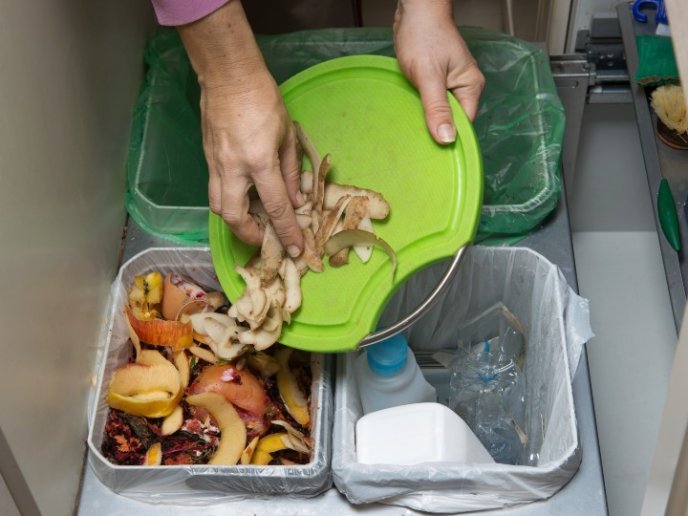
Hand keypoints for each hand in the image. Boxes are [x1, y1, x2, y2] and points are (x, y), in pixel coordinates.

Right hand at [178, 1, 303, 254]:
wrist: (229, 76)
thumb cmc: (264, 100)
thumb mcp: (287, 136)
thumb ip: (292, 172)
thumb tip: (297, 200)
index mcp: (259, 162)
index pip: (275, 206)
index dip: (287, 231)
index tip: (295, 247)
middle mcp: (233, 168)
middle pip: (233, 216)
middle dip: (248, 234)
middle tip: (264, 237)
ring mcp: (215, 164)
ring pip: (217, 206)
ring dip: (234, 220)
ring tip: (252, 219)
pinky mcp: (207, 158)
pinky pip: (215, 189)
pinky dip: (229, 200)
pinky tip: (243, 196)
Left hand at [393, 0, 484, 143]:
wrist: (414, 12)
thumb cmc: (423, 35)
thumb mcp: (429, 76)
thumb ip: (437, 108)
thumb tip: (447, 138)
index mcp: (470, 87)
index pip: (464, 125)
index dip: (449, 139)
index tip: (434, 153)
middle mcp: (464, 88)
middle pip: (453, 121)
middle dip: (437, 131)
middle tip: (419, 144)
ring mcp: (450, 85)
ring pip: (441, 113)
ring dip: (428, 121)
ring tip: (414, 130)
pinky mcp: (436, 82)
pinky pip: (432, 103)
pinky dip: (422, 109)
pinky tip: (412, 114)